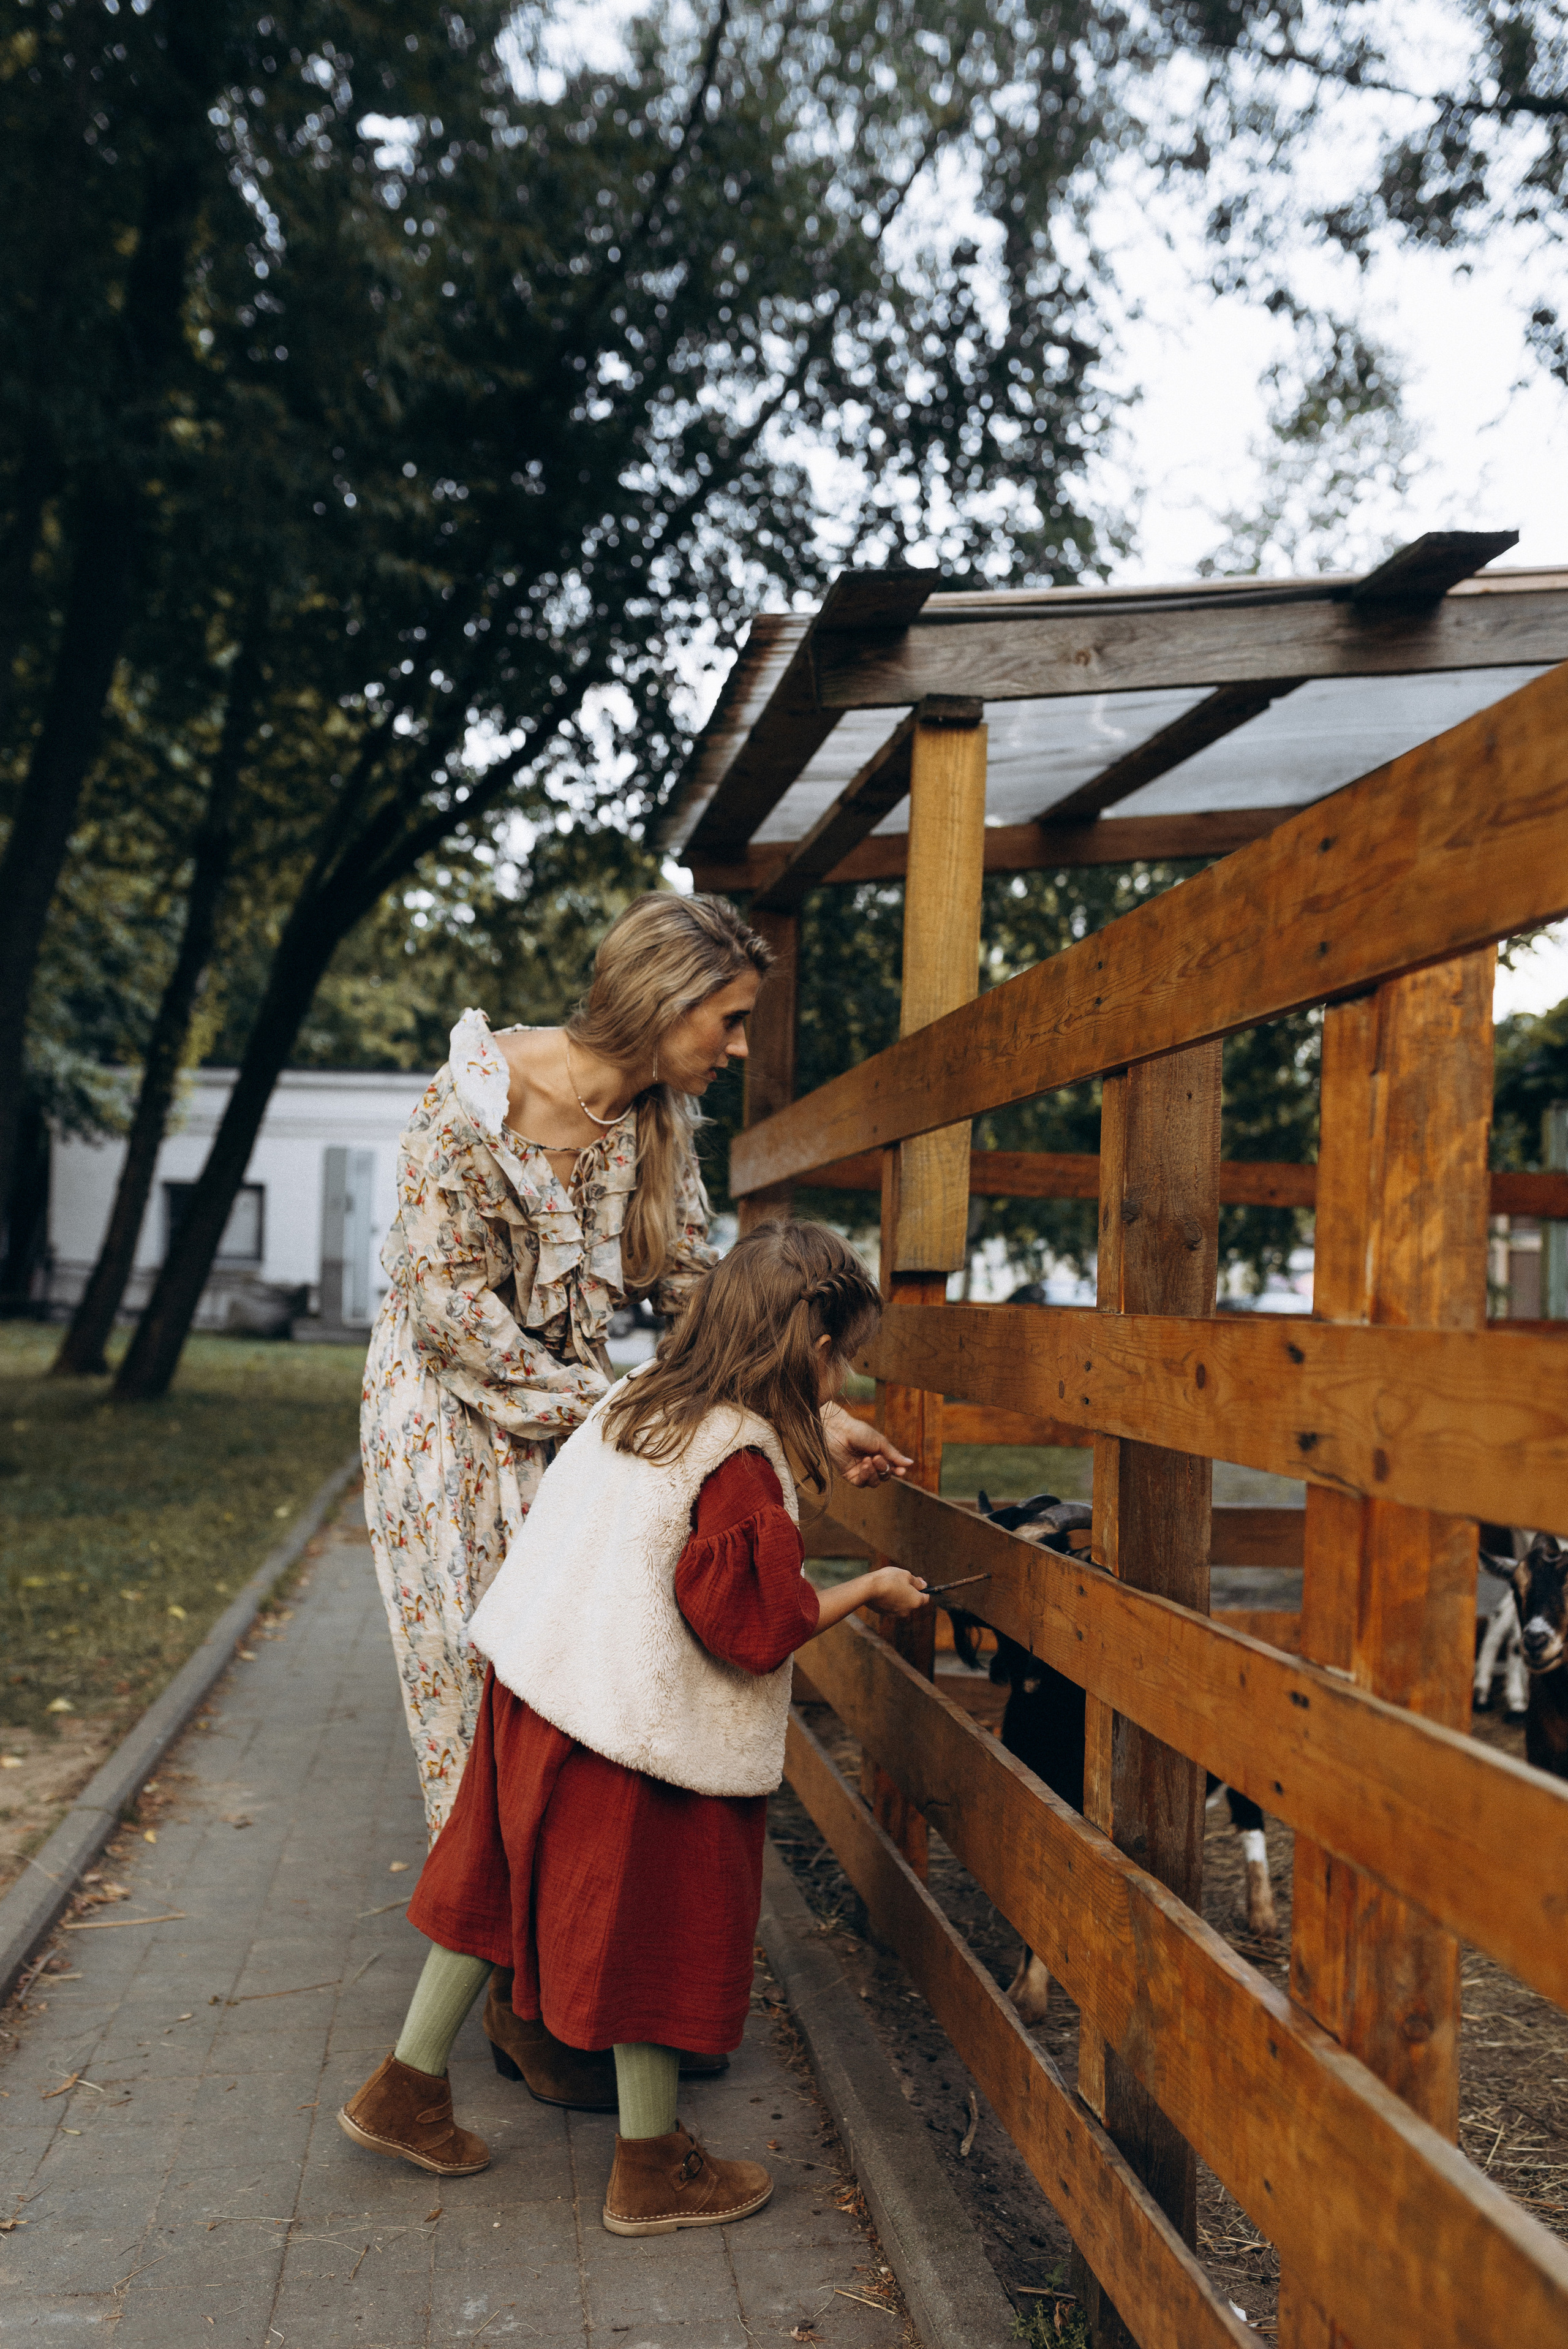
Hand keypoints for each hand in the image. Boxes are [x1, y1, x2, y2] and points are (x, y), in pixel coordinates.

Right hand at [809, 1562, 928, 1635]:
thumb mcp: (906, 1575)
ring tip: (891, 1585)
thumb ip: (917, 1582)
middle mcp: (908, 1611)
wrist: (869, 1589)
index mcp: (916, 1601)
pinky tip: (884, 1591)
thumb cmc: (889, 1580)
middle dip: (910, 1592)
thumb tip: (924, 1585)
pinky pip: (892, 1606)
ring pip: (902, 1604)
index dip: (923, 1589)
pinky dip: (890, 1600)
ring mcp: (896, 1614)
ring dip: (900, 1596)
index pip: (926, 1598)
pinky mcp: (886, 1614)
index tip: (917, 1581)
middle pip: (914, 1601)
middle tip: (902, 1580)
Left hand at [822, 1400, 911, 1487]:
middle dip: (884, 1469)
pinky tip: (864, 1465)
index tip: (901, 1472)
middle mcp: (871, 1464)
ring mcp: (860, 1470)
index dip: (897, 1471)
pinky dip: (866, 1476)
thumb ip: (894, 1455)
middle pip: (884, 1477)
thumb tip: (910, 1463)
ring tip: (868, 1460)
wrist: (839, 1430)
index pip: (891, 1468)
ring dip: (874, 1473)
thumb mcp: (880, 1442)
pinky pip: (862, 1483)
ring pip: (874, 1482)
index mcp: (879, 1454)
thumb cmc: (859, 1432)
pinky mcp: (849, 1475)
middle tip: (877, 1457)